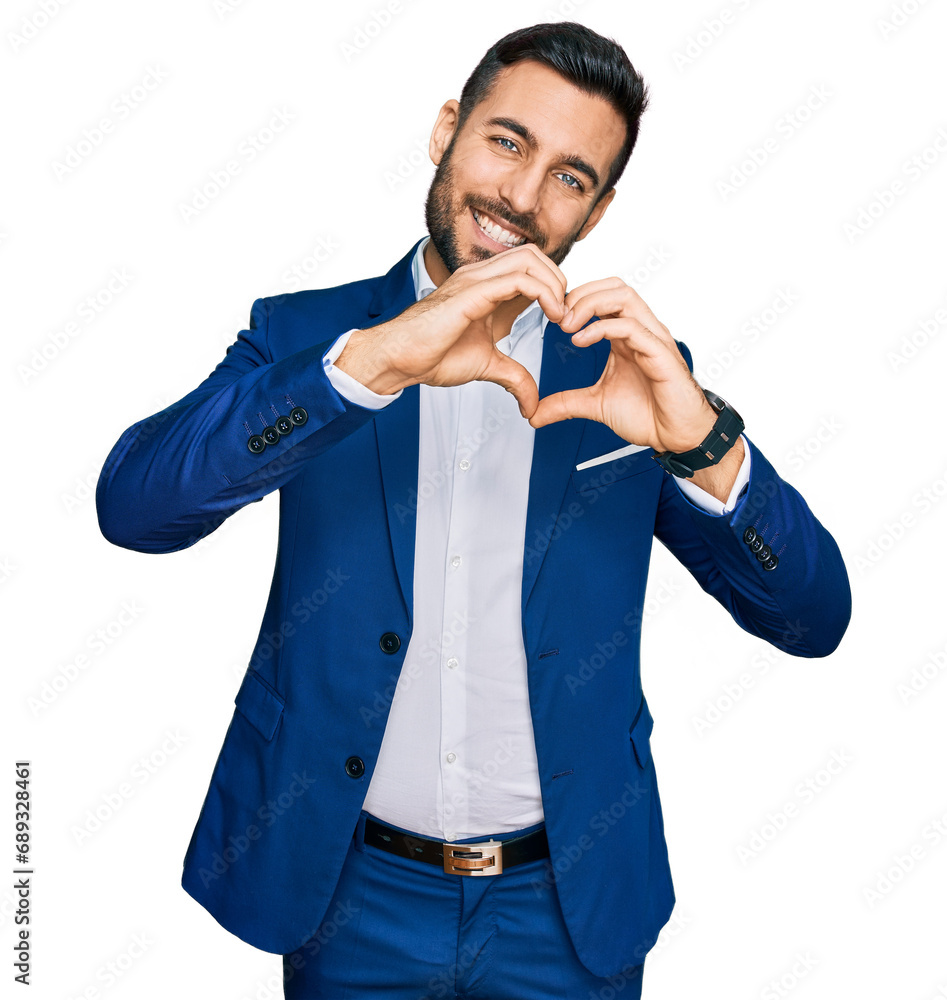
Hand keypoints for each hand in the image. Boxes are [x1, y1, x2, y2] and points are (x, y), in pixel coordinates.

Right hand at [335, 244, 566, 416]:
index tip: (565, 320)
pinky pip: (519, 278)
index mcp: (489, 289)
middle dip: (560, 280)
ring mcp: (478, 280)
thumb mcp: (487, 366)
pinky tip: (552, 315)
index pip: (532, 269)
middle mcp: (484, 277)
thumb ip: (514, 378)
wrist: (401, 358)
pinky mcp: (473, 291)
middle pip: (536, 255)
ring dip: (556, 284)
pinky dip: (544, 293)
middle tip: (567, 315)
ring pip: (531, 259)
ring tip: (562, 315)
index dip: (556, 288)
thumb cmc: (433, 355)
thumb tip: (532, 404)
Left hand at [529, 277, 716, 453]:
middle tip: (557, 316)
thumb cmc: (649, 414)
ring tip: (568, 324)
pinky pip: (632, 327)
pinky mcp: (660, 354)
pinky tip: (581, 341)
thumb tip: (534, 413)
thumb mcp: (595, 405)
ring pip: (624, 297)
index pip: (603, 297)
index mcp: (626, 336)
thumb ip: (565, 403)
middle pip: (613, 287)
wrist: (676, 436)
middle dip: (581, 294)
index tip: (552, 318)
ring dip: (590, 304)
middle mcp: (641, 331)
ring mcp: (652, 339)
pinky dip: (603, 328)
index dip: (575, 300)